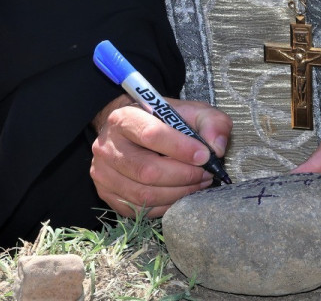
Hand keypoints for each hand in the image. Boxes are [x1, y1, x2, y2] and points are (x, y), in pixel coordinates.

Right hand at [90, 94, 231, 217]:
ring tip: (198, 183)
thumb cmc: (164, 121)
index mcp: (124, 118)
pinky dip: (166, 206)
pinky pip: (140, 209)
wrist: (134, 131)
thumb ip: (211, 122)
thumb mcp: (191, 111)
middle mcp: (107, 147)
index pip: (151, 134)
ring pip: (144, 195)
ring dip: (178, 193)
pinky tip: (181, 194)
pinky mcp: (108, 195)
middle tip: (206, 174)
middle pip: (147, 171)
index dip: (181, 148)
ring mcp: (103, 174)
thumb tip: (216, 147)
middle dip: (184, 176)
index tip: (205, 155)